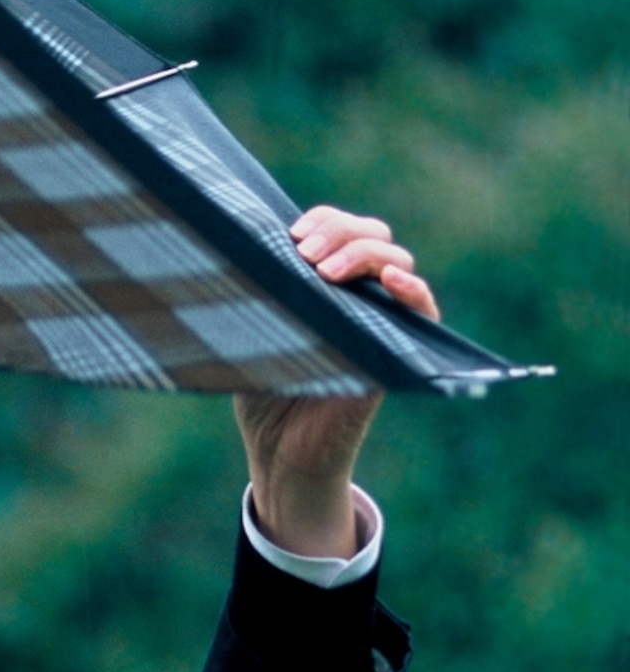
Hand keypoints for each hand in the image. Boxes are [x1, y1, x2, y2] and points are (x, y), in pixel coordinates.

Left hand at [234, 205, 440, 556]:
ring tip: (326, 271)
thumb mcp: (259, 328)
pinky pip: (423, 312)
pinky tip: (391, 281)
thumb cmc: (265, 388)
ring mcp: (382, 323)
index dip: (324, 220)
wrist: (277, 451)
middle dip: (340, 231)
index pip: (342, 229)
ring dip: (365, 254)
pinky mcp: (398, 355)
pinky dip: (413, 289)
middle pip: (374, 235)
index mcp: (328, 284)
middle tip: (305, 253)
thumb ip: (266, 290)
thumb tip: (247, 246)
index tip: (291, 234)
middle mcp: (360, 298)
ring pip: (397, 263)